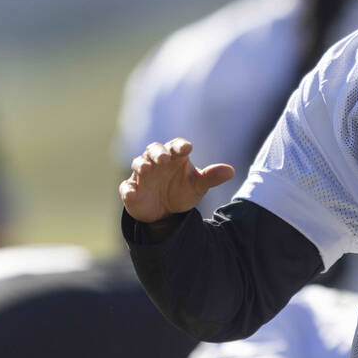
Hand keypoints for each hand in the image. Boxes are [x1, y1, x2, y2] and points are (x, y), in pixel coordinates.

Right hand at [119, 138, 234, 223]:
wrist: (166, 212)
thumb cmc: (182, 191)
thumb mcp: (198, 186)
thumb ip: (211, 177)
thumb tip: (231, 171)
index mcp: (174, 156)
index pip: (176, 145)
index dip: (180, 145)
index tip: (187, 148)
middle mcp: (156, 162)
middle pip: (153, 150)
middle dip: (158, 153)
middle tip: (163, 159)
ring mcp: (142, 176)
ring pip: (138, 164)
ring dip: (141, 165)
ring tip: (146, 170)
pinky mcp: (131, 190)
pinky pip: (126, 188)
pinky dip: (128, 189)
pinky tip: (132, 193)